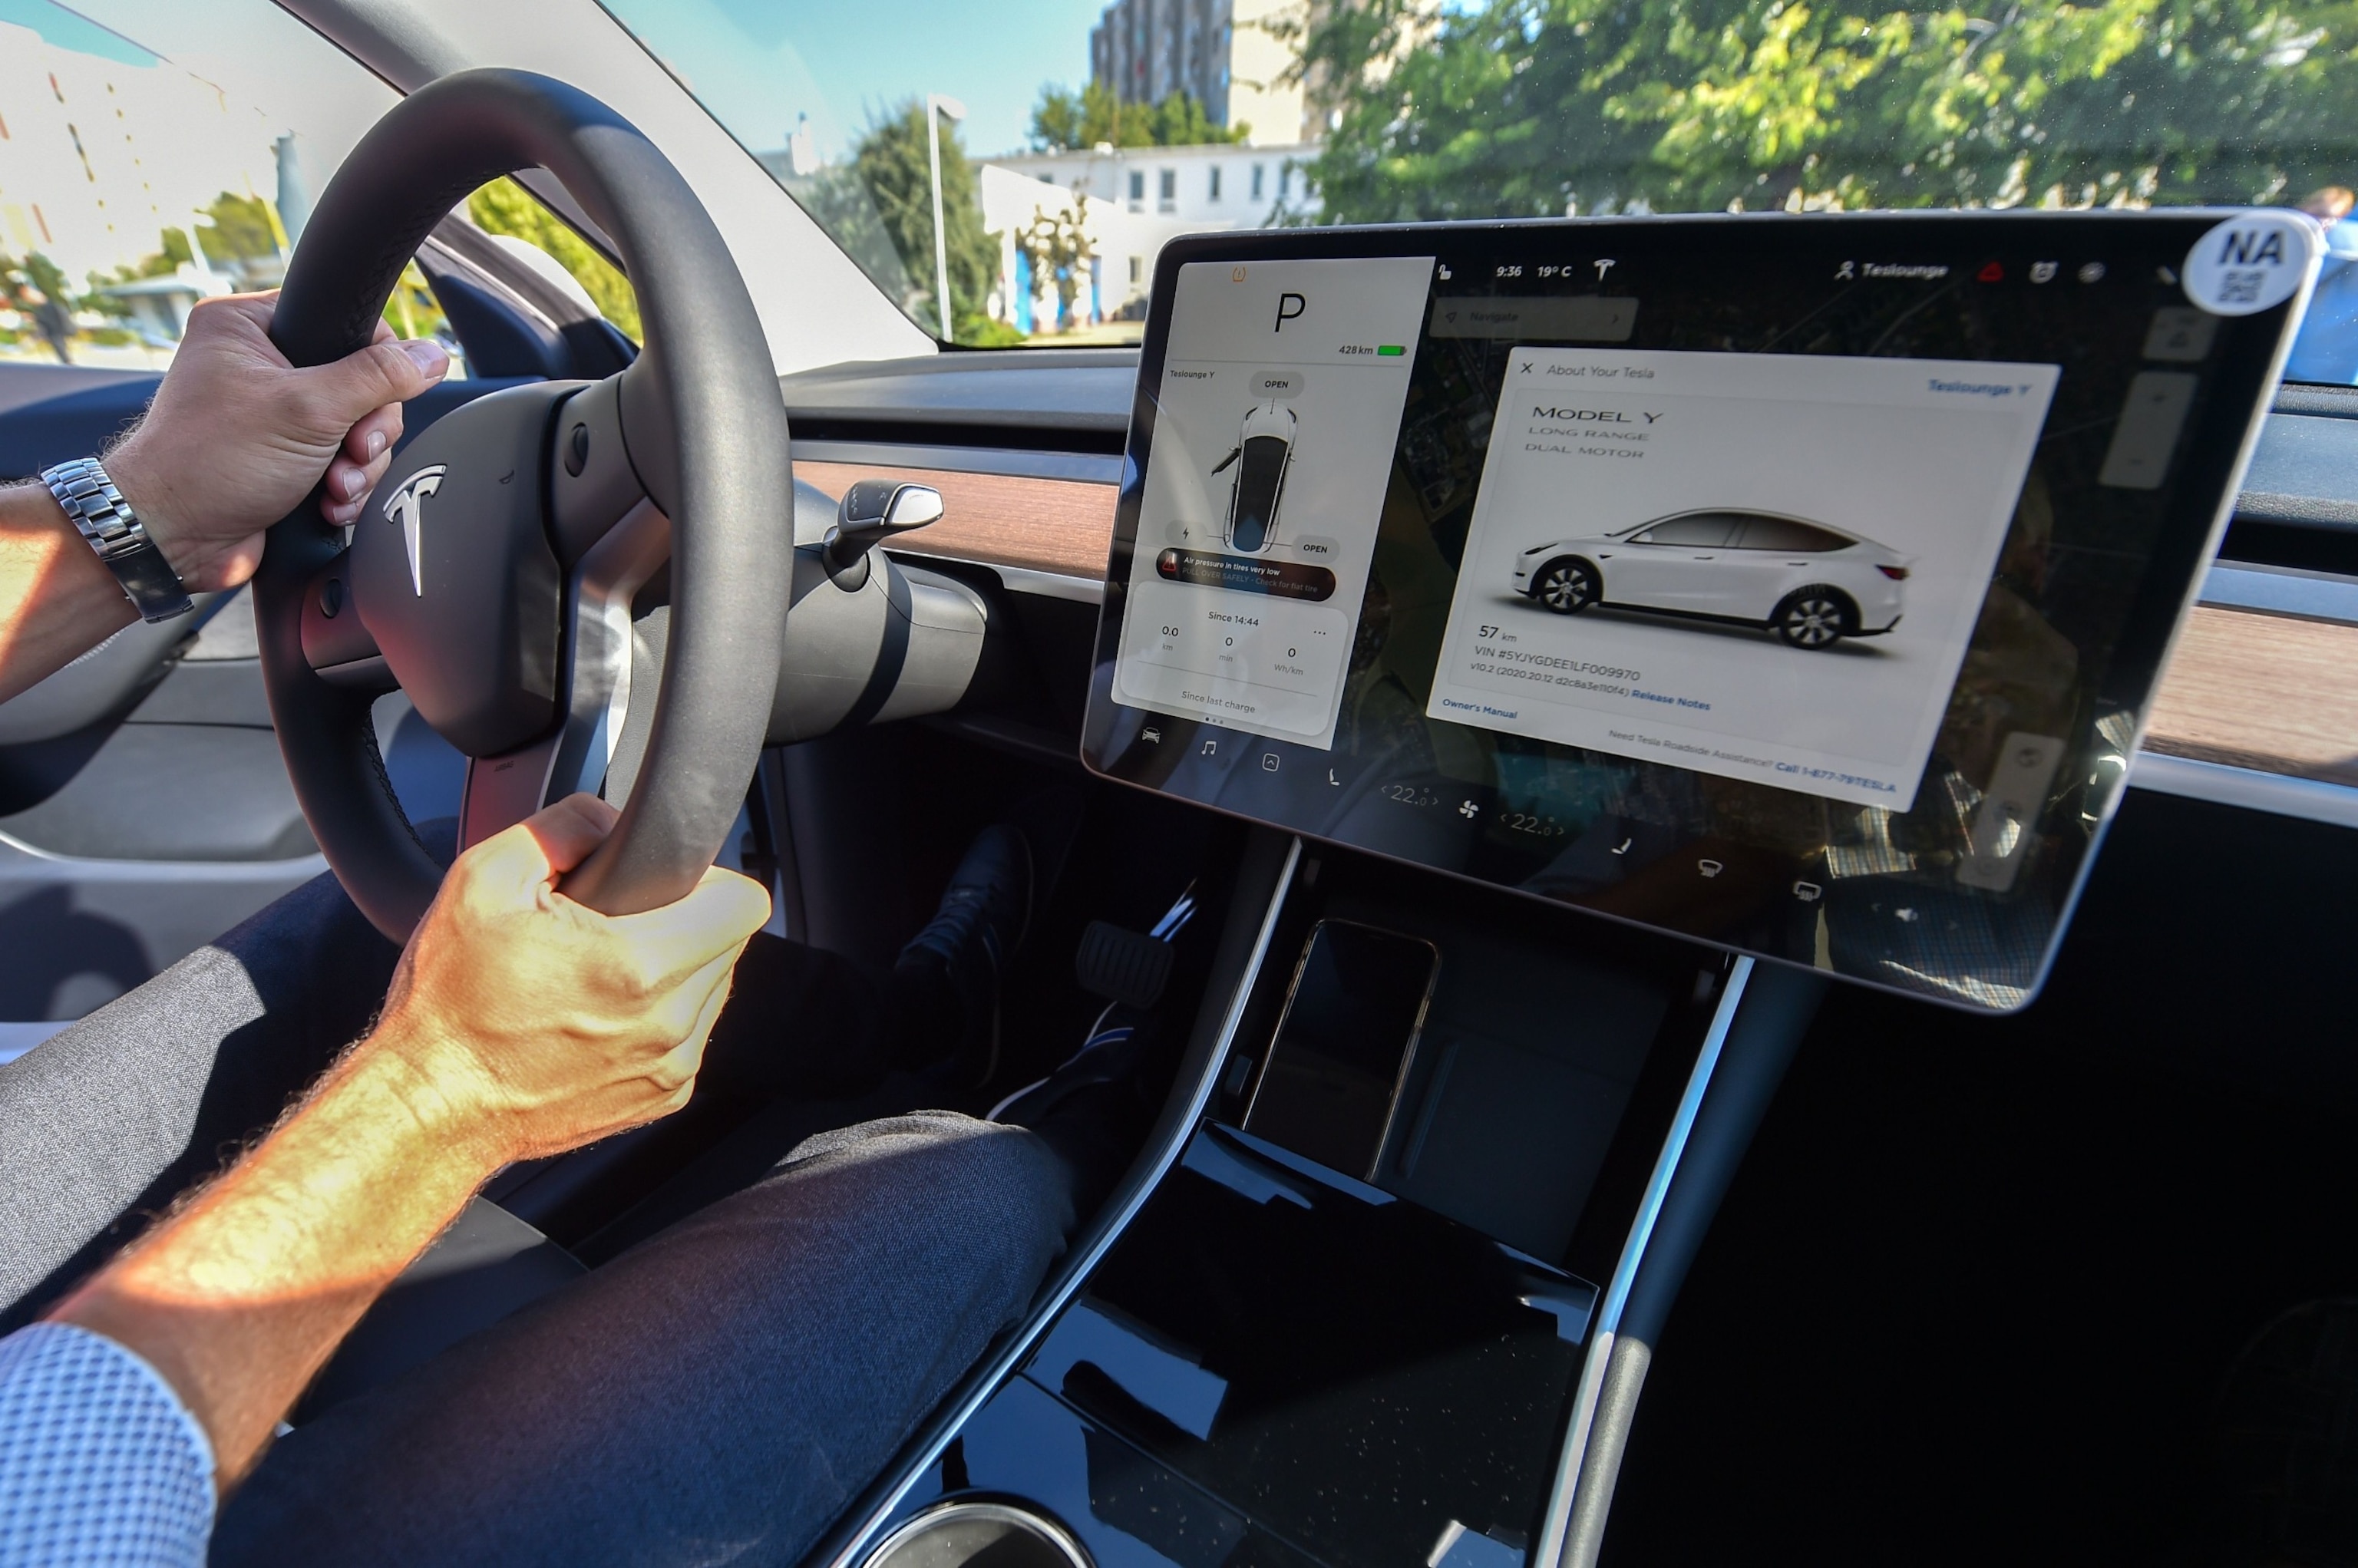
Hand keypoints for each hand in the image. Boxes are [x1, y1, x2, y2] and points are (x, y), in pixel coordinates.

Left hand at [101, 292, 451, 591]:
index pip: (345, 321)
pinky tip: (327, 505)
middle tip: (350, 452)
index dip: (375, 363)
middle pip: (362, 383)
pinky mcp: (285, 456)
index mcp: (248, 326)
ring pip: (358, 429)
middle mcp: (259, 363)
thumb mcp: (308, 409)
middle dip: (365, 431)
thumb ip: (378, 378)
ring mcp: (273, 413)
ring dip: (357, 467)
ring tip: (333, 488)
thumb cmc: (210, 464)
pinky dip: (344, 488)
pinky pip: (343, 463)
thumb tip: (432, 354)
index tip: (373, 400)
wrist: (173, 539)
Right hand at [369, 795, 772, 1168]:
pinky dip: (659, 1016)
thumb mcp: (484, 880)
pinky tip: (599, 1012)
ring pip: (713, 988)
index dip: (706, 877)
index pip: (744, 902)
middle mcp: (669, 1024)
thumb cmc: (450, 1005)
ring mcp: (671, 1067)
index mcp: (641, 966)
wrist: (432, 1105)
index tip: (665, 882)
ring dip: (675, 970)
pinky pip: (689, 1034)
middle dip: (684, 921)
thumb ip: (565, 826)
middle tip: (614, 924)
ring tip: (600, 969)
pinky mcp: (663, 1097)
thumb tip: (610, 819)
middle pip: (730, 942)